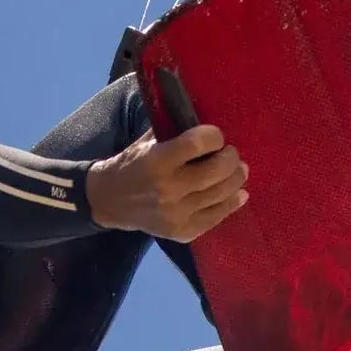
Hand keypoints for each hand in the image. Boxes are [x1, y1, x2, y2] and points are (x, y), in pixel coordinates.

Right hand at [88, 125, 247, 241]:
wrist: (110, 201)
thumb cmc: (133, 164)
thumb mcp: (147, 142)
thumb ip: (174, 131)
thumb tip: (207, 118)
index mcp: (157, 160)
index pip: (198, 143)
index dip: (214, 136)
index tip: (216, 136)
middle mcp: (168, 188)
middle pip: (217, 171)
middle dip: (231, 159)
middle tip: (232, 154)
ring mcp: (177, 214)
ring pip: (222, 195)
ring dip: (236, 179)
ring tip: (239, 171)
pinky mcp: (183, 231)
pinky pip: (217, 217)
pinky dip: (232, 203)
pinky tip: (239, 194)